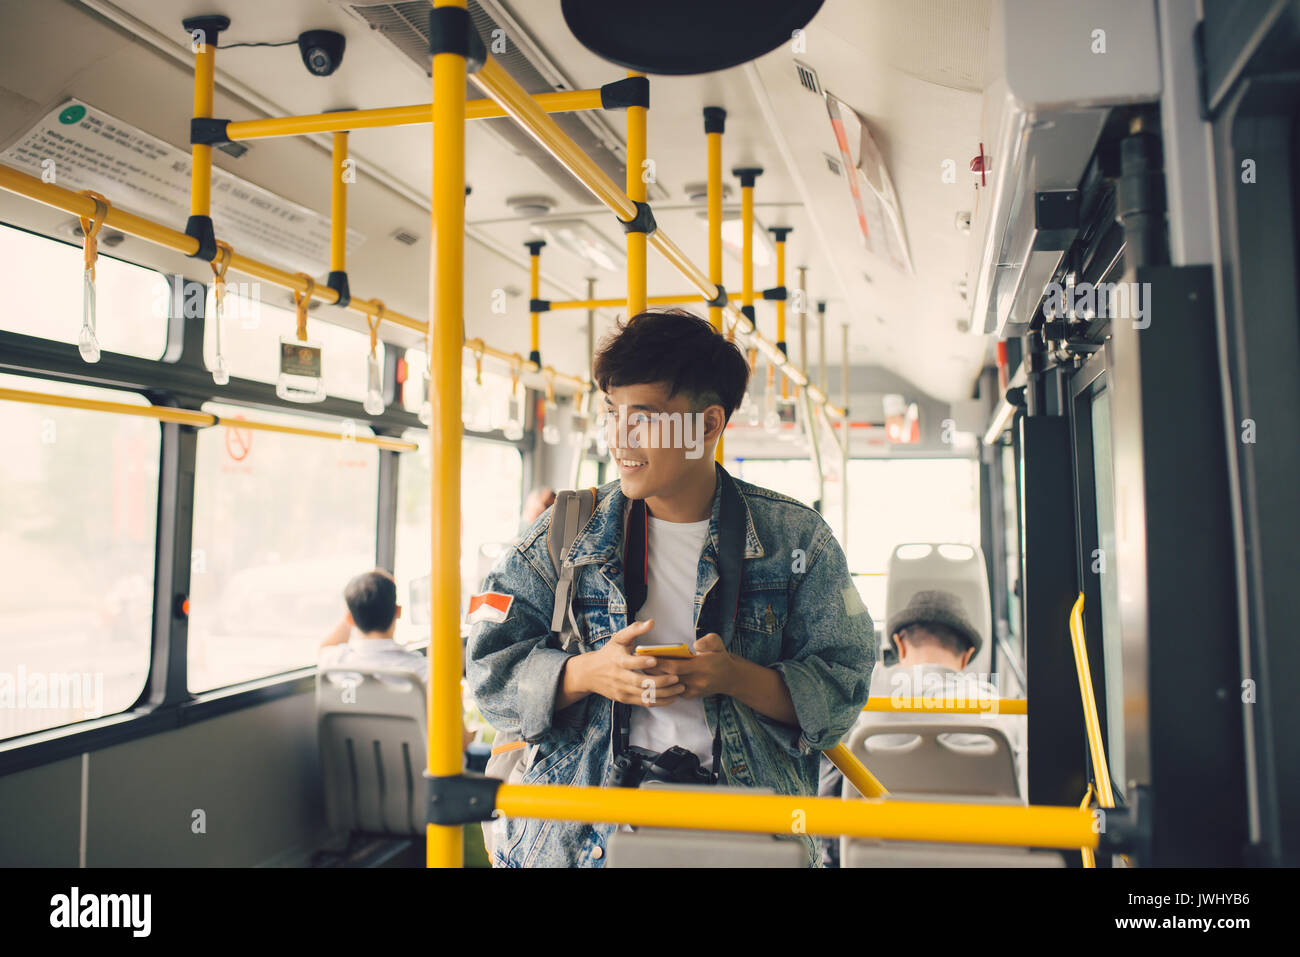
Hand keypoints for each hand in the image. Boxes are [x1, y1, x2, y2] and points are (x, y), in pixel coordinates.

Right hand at [565, 619, 684, 706]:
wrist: (589, 673)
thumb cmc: (608, 653)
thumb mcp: (618, 639)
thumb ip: (634, 630)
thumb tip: (651, 622)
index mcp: (617, 660)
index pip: (630, 663)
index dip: (642, 663)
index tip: (655, 660)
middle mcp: (619, 677)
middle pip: (640, 682)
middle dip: (660, 681)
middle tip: (676, 678)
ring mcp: (622, 690)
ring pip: (644, 695)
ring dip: (664, 694)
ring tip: (680, 689)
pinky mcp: (625, 699)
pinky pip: (644, 703)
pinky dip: (659, 702)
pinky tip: (672, 697)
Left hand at [646, 633, 735, 699]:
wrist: (730, 678)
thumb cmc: (720, 657)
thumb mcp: (718, 644)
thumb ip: (708, 641)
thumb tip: (696, 644)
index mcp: (701, 666)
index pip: (676, 667)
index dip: (660, 663)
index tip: (647, 657)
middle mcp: (696, 681)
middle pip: (668, 678)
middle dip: (652, 671)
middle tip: (637, 662)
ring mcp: (693, 690)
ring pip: (669, 686)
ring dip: (655, 679)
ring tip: (640, 670)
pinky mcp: (690, 696)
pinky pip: (672, 692)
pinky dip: (662, 686)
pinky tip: (651, 679)